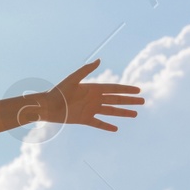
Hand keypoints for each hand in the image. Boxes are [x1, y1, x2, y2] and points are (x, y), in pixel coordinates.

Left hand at [24, 60, 142, 131]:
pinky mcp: (84, 119)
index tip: (138, 90)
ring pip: (110, 111)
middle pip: (116, 100)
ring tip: (135, 114)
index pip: (114, 89)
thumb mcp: (72, 79)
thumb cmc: (57, 91)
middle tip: (143, 102)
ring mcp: (90, 109)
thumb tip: (99, 60)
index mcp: (93, 88)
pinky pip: (98, 123)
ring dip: (123, 113)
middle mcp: (94, 99)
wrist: (46, 106)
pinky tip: (116, 128)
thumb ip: (85, 70)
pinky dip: (107, 126)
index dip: (126, 90)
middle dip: (129, 101)